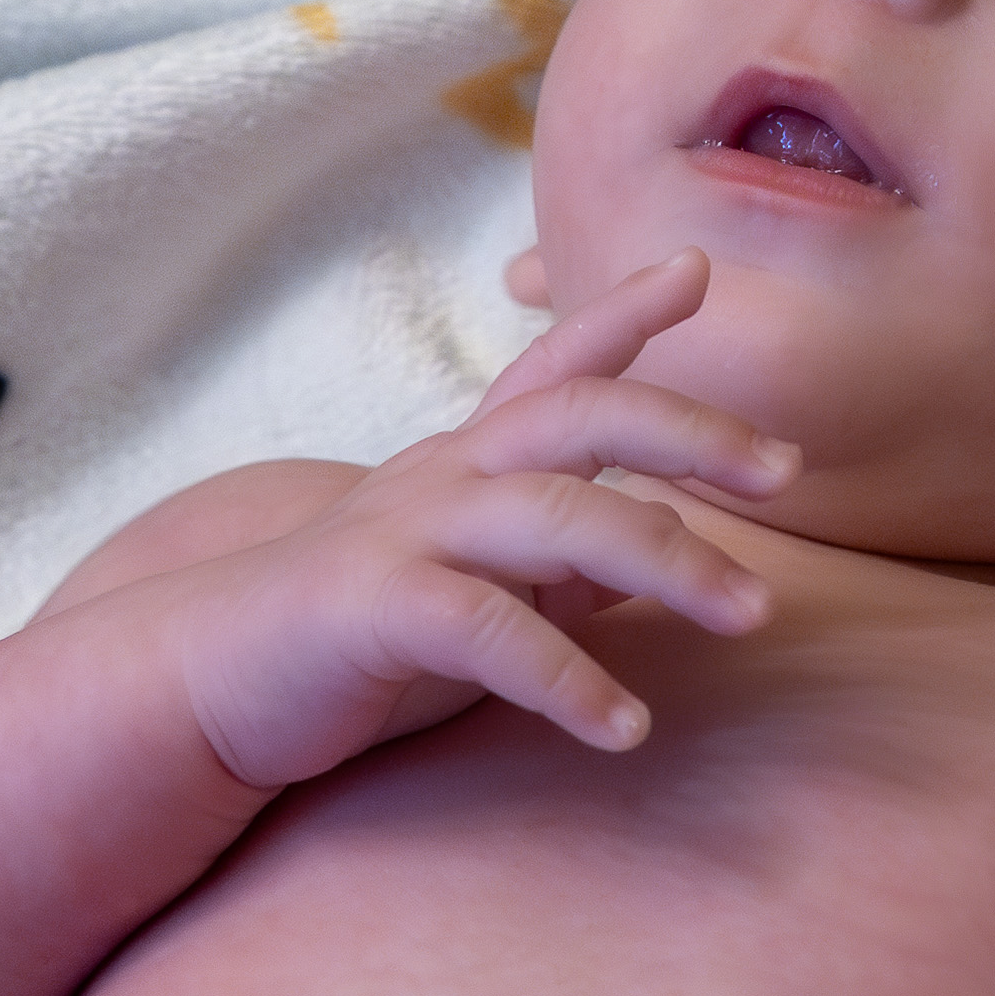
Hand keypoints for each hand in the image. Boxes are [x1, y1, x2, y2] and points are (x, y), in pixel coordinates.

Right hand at [155, 250, 802, 789]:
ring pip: (560, 518)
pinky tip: (624, 728)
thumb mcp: (473, 585)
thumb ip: (555, 561)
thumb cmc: (356, 641)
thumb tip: (653, 558)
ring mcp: (407, 533)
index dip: (623, 314)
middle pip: (582, 416)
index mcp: (468, 462)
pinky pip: (488, 630)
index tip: (695, 268)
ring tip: (754, 613)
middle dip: (690, 431)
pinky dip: (567, 678)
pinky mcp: (373, 606)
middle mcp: (444, 475)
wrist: (208, 684)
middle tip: (786, 471)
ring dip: (670, 564)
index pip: (554, 368)